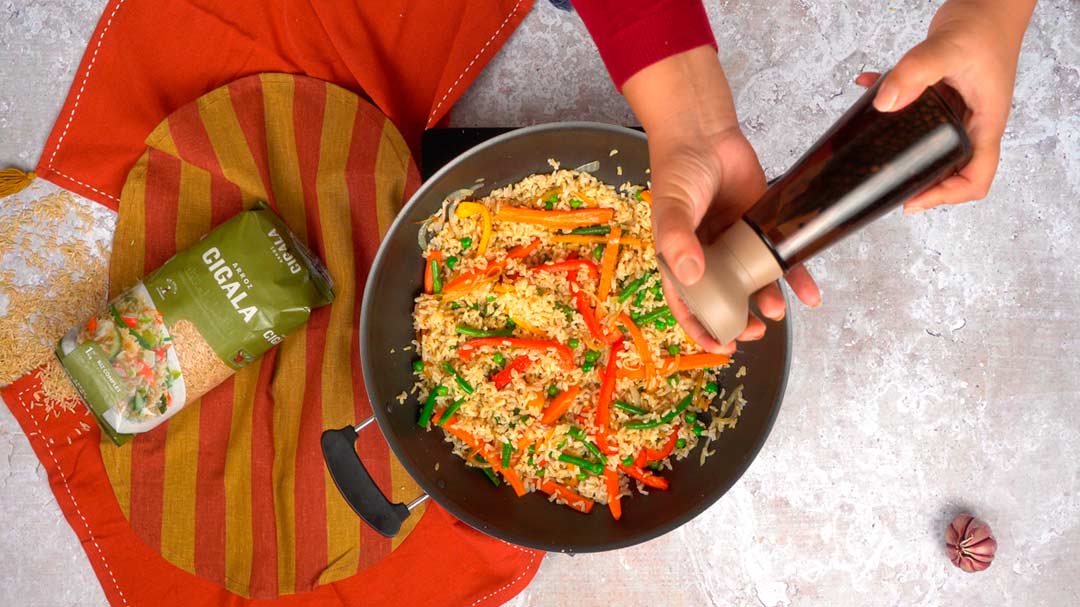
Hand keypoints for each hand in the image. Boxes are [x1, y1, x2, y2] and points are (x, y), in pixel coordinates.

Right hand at [623, 47, 819, 353]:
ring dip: (767, 300)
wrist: (705, 131)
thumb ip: (676, 239)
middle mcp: (708, 256)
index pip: (687, 303)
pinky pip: (780, 256)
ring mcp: (736, 243)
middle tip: (753, 331)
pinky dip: (796, 276)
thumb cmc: (678, 169)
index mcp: (679, 258)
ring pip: (754, 282)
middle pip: (724, 299)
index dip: (701, 328)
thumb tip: (690, 275)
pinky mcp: (761, 227)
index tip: (720, 347)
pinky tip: (809, 294)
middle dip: (739, 320)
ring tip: (777, 311)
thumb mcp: (670, 206)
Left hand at [860, 0, 1035, 212]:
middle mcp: (973, 121)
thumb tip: (885, 103)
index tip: (914, 199)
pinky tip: (869, 90)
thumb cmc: (984, 22)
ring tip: (874, 150)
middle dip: (922, 181)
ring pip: (932, 145)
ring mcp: (958, 109)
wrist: (988, 0)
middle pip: (953, 169)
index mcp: (985, 122)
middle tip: (888, 182)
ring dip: (904, 148)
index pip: (976, 177)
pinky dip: (892, 106)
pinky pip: (915, 112)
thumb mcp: (947, 48)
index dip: (947, 196)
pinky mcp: (942, 94)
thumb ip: (915, 73)